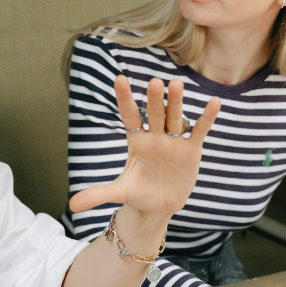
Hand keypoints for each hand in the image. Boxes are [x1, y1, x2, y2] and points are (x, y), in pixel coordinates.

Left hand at [68, 76, 220, 219]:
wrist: (159, 206)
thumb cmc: (137, 194)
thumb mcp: (119, 193)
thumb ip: (97, 194)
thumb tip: (71, 206)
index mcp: (136, 141)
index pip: (129, 116)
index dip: (124, 99)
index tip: (119, 79)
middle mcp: (155, 136)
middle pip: (154, 114)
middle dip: (154, 99)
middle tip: (155, 82)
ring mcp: (174, 141)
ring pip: (175, 117)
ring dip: (176, 102)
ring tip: (177, 84)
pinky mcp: (191, 150)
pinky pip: (199, 131)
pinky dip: (206, 118)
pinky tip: (214, 102)